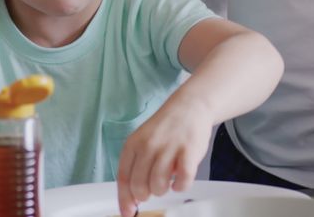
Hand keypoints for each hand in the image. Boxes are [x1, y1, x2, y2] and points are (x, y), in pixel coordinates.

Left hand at [116, 98, 212, 216]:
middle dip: (146, 195)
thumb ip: (136, 166)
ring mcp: (168, 148)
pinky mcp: (188, 151)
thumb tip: (131, 198)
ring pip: (159, 186)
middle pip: (139, 185)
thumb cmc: (166, 129)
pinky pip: (182, 181)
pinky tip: (180, 180)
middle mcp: (148, 146)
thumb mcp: (143, 141)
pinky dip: (180, 186)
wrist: (190, 106)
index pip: (123, 178)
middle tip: (153, 189)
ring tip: (168, 180)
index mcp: (133, 144)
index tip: (127, 212)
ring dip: (163, 190)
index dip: (125, 199)